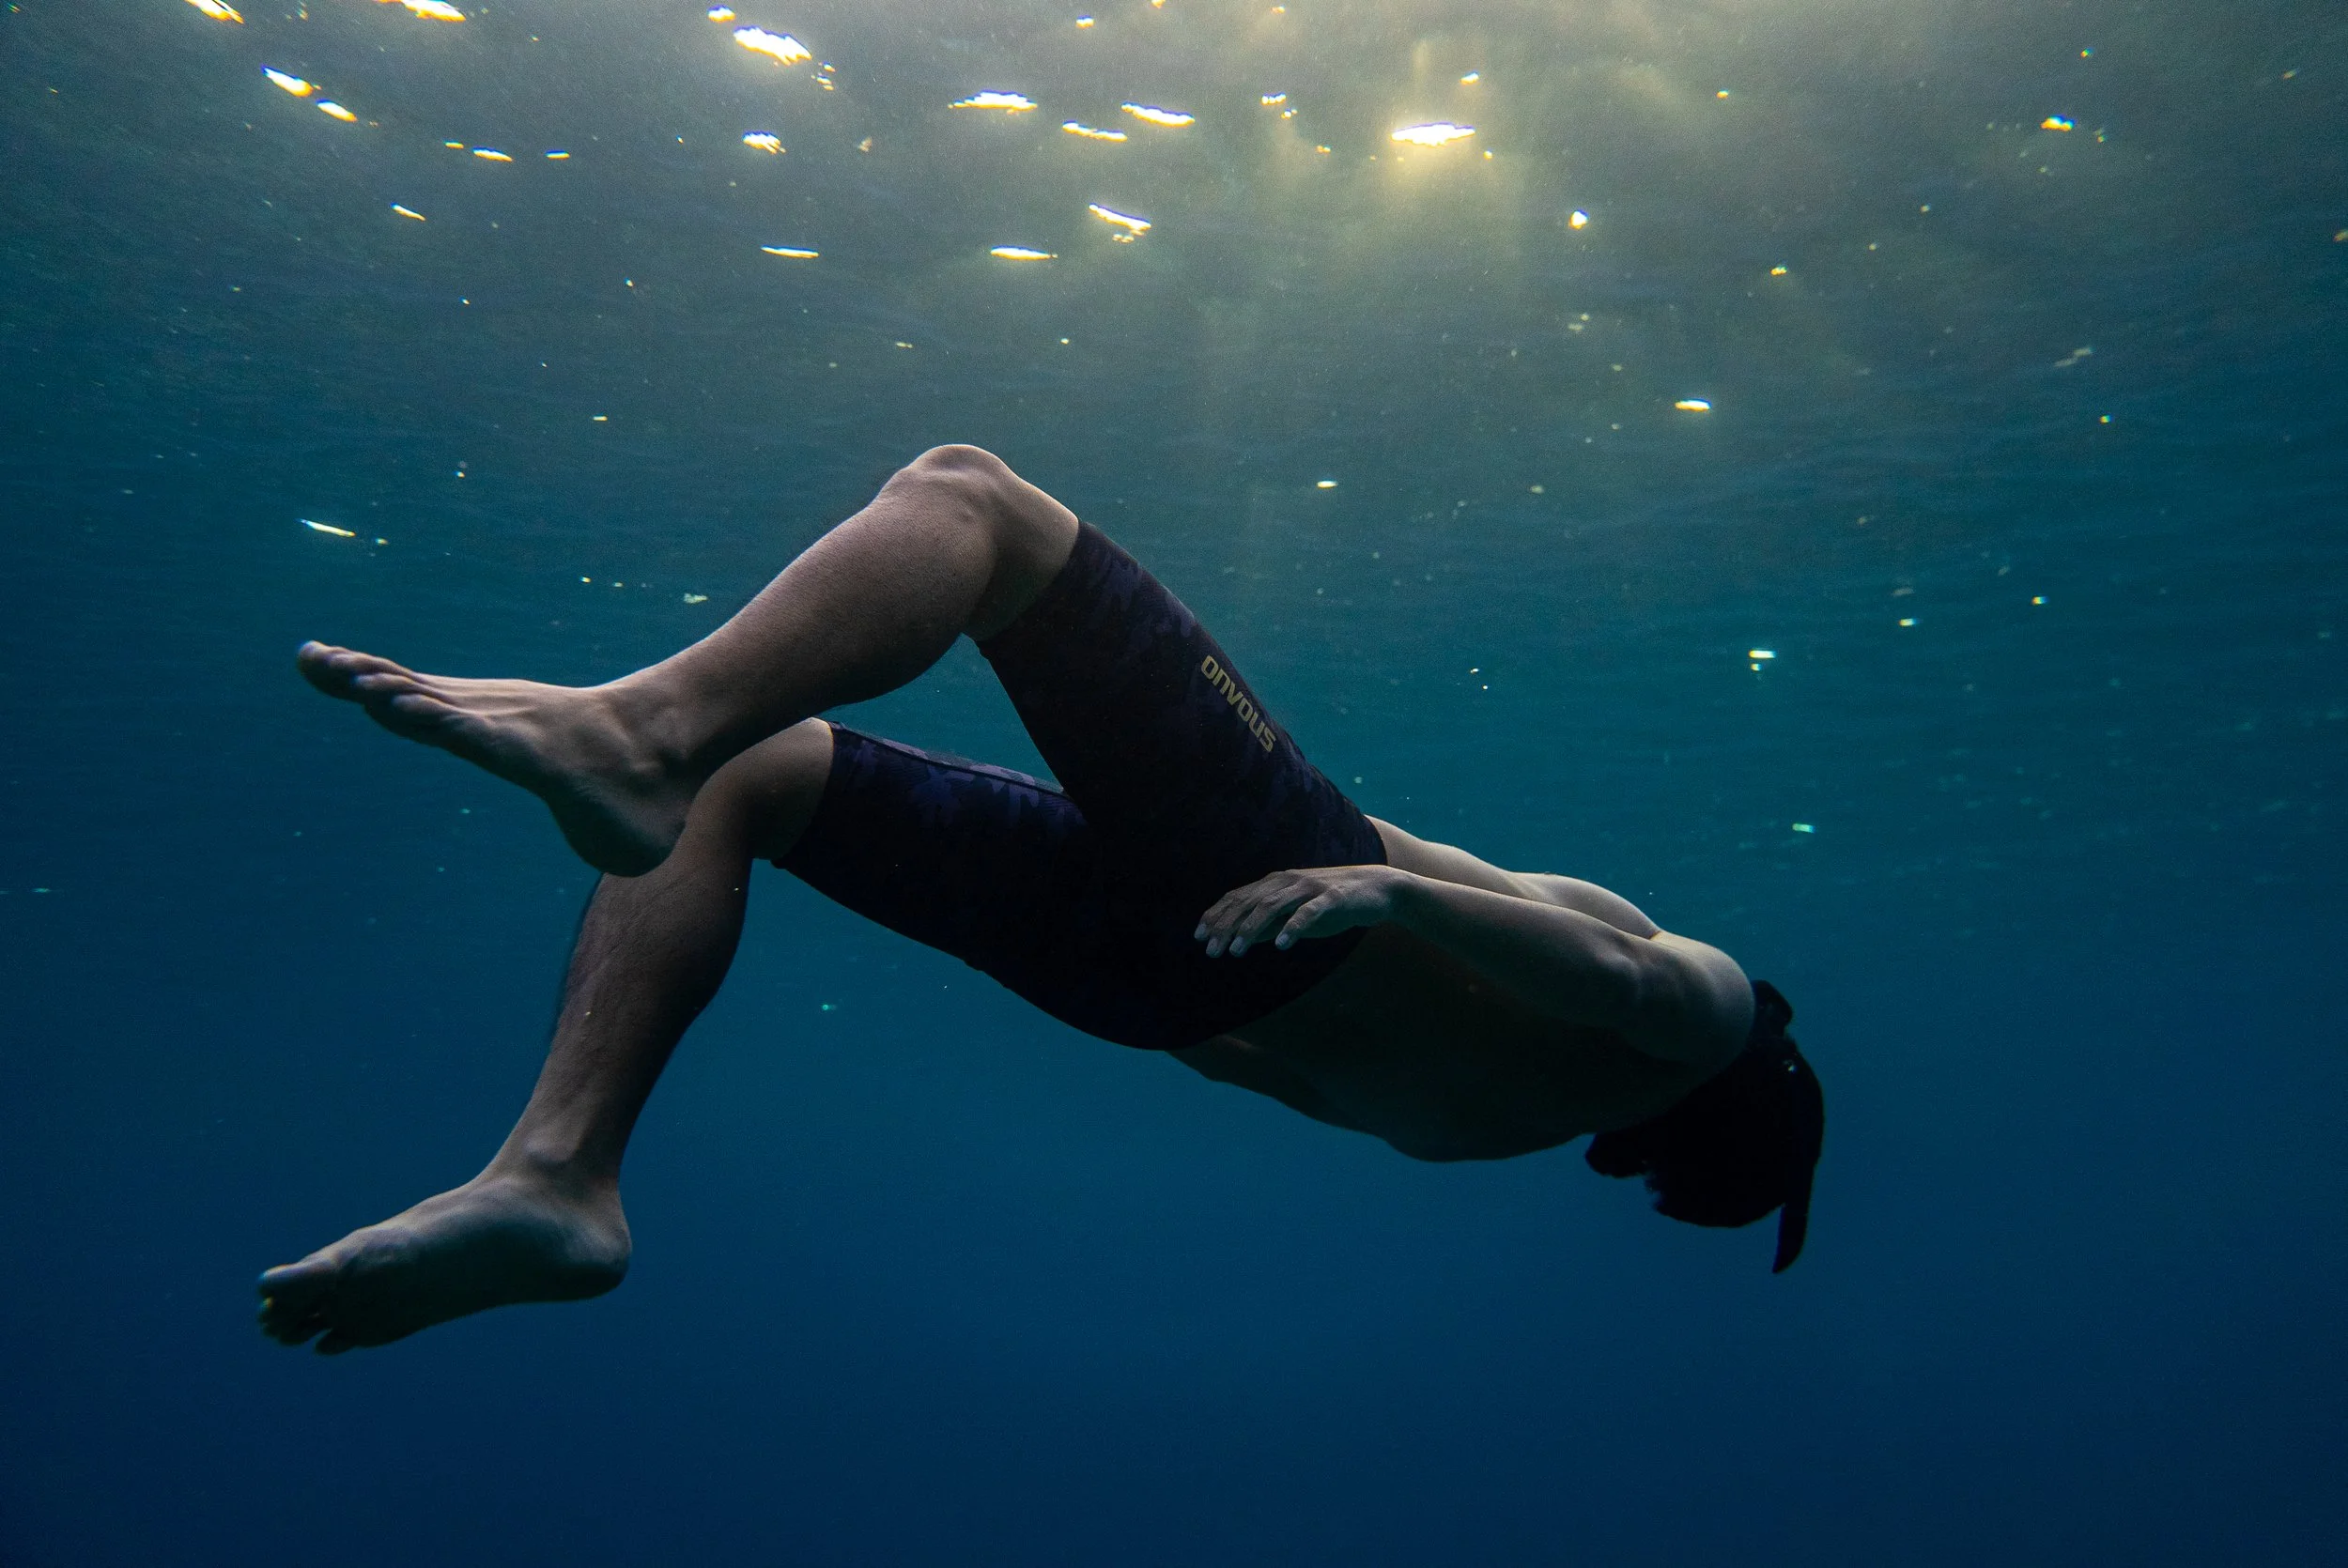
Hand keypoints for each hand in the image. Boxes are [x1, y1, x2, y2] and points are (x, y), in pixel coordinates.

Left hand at [1194, 864, 1405, 956]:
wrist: (1378, 889)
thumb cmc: (1333, 904)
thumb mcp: (1296, 915)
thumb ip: (1270, 924)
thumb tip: (1242, 939)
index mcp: (1276, 884)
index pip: (1238, 897)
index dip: (1216, 916)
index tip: (1199, 937)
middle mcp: (1287, 881)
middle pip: (1248, 903)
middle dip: (1226, 927)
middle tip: (1211, 951)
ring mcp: (1309, 888)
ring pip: (1272, 906)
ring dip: (1251, 929)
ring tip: (1236, 952)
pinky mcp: (1331, 898)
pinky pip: (1308, 913)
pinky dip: (1292, 927)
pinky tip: (1280, 946)